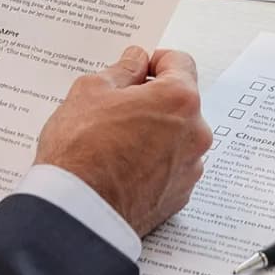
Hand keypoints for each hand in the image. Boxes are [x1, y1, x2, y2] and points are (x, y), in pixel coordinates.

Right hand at [34, 47, 211, 236]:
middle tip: (115, 108)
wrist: (78, 213)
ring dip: (154, 132)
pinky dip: (153, 162)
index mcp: (179, 99)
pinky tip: (122, 167)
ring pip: (176, 136)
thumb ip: (122, 70)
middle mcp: (195, 133)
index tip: (136, 69)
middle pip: (179, 102)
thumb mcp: (90, 91)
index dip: (155, 61)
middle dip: (152, 100)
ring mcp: (190, 168)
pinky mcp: (179, 196)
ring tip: (115, 142)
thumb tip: (136, 61)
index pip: (180, 63)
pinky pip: (170, 167)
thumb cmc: (81, 150)